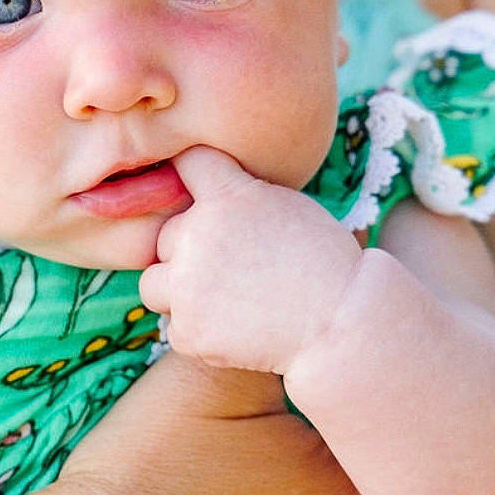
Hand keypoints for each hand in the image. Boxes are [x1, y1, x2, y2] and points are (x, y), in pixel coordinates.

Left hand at [139, 147, 361, 376]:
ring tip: (222, 297)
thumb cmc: (323, 261)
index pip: (186, 163)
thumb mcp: (285, 206)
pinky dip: (199, 329)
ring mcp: (188, 288)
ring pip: (153, 283)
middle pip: (166, 234)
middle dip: (190, 249)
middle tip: (232, 267)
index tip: (201, 190)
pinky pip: (174, 326)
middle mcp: (198, 238)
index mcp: (227, 197)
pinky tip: (236, 326)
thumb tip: (194, 191)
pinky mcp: (189, 331)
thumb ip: (237, 196)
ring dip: (179, 289)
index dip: (193, 176)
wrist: (340, 323)